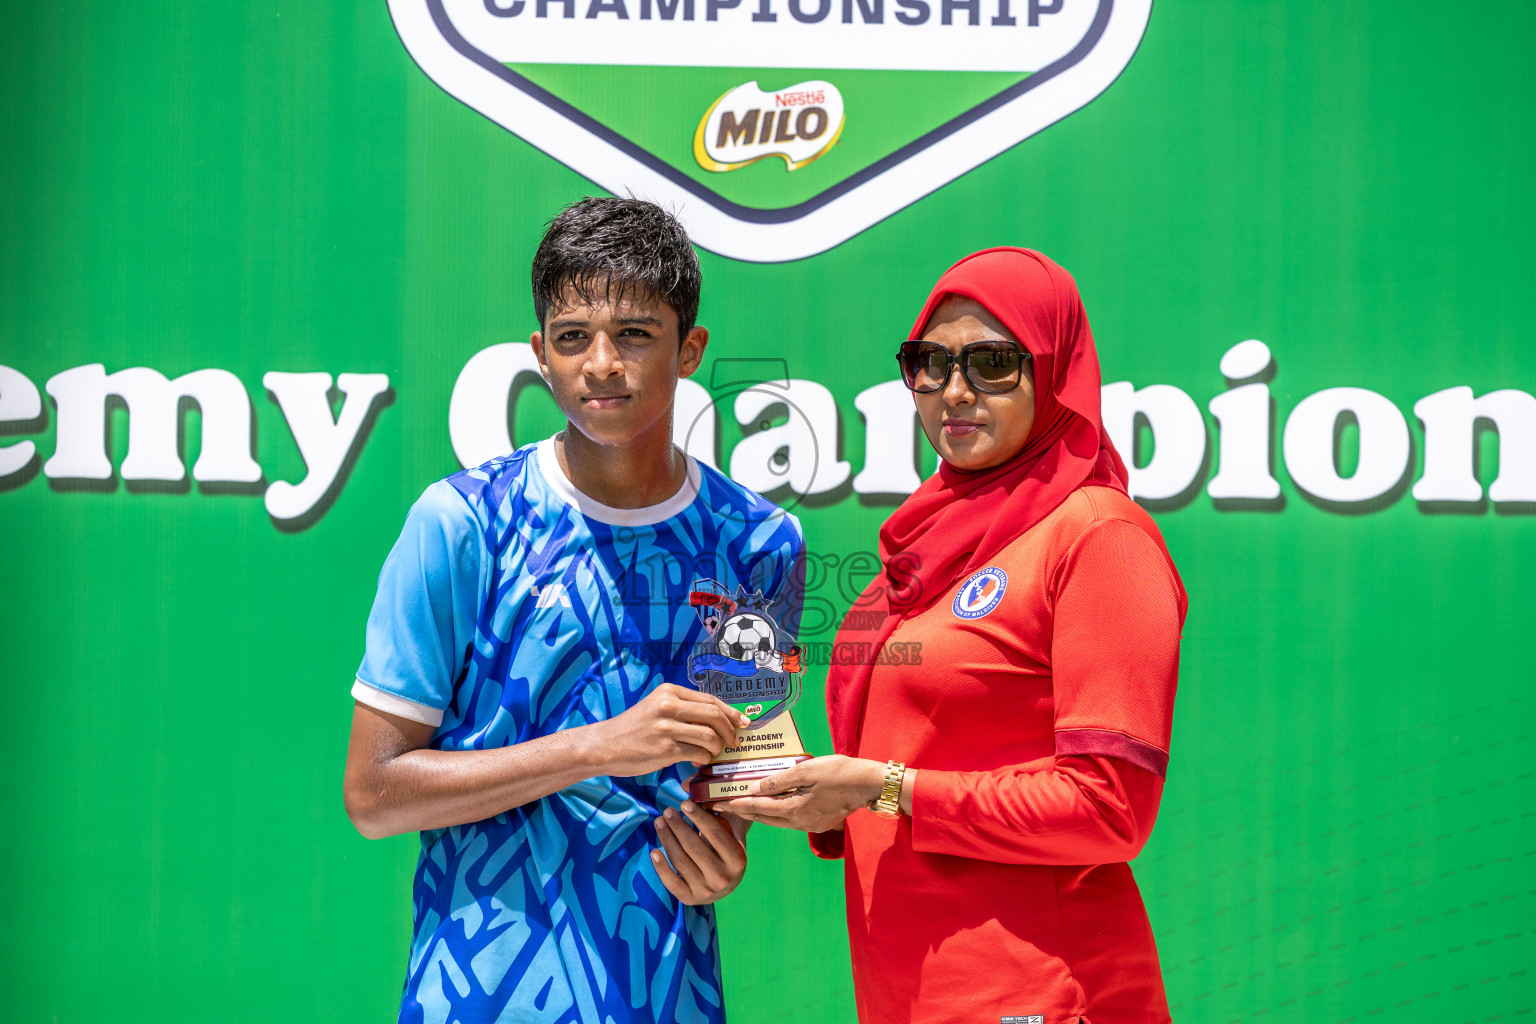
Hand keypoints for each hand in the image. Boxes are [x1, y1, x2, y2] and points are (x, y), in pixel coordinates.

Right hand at [588, 684, 749, 777]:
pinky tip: (697, 762)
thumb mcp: (657, 708)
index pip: (710, 700)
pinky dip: (703, 759)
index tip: (743, 723)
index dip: (730, 712)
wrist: (604, 745)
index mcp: (669, 692)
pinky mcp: (664, 749)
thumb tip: (719, 719)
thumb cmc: (634, 728)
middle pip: (714, 715)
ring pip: (709, 735)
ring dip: (717, 748)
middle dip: (730, 730)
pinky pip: (697, 753)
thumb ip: (683, 710)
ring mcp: (666, 727)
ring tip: (712, 754)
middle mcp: (668, 705)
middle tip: (734, 743)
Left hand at [651, 800, 748, 904]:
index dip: (698, 817)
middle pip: (694, 847)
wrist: (727, 881)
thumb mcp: (730, 831)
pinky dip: (660, 867)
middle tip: (667, 811)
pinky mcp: (690, 899)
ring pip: (680, 861)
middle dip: (678, 826)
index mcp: (738, 859)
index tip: (683, 803)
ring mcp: (707, 891)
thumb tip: (690, 788)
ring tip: (659, 822)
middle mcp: (724, 878)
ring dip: (666, 839)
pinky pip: (671, 882)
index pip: (715, 834)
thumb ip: (717, 811)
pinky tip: (653, 851)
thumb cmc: (727, 847)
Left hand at [715, 755, 885, 833]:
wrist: (868, 784)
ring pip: (776, 821)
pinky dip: (776, 814)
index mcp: (794, 810)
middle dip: (742, 812)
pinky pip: (789, 820)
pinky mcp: (818, 824)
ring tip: (742, 807)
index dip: (736, 805)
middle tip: (722, 807)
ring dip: (758, 814)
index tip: (718, 804)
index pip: (757, 808)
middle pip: (764, 818)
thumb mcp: (806, 770)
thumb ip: (778, 780)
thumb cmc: (838, 772)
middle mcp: (799, 823)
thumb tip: (754, 788)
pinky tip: (771, 806)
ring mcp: (809, 826)